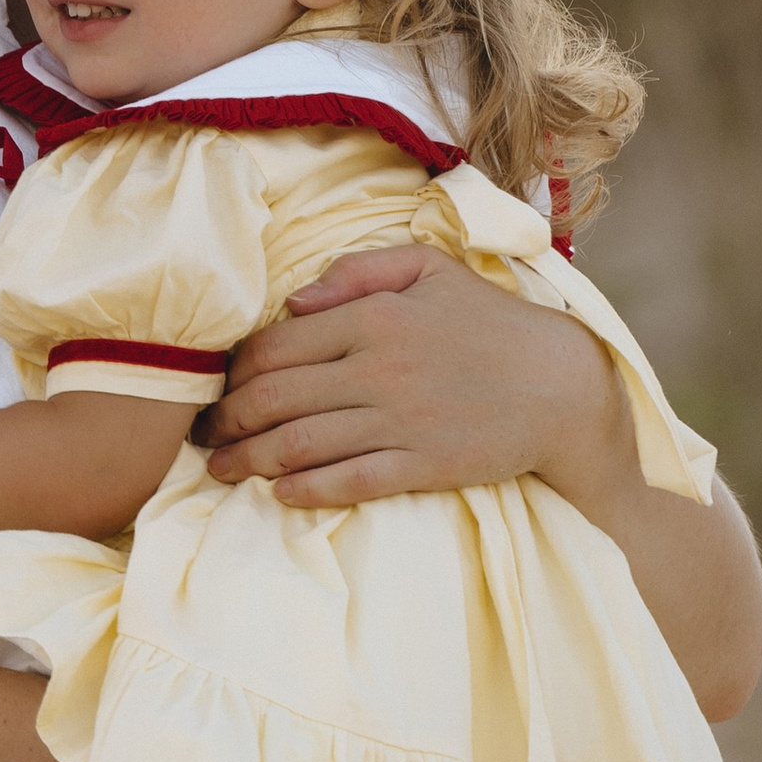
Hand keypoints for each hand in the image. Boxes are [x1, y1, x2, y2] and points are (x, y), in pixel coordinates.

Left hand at [202, 247, 620, 507]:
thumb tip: (293, 302)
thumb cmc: (489, 322)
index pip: (276, 346)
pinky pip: (352, 481)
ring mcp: (401, 421)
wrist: (561, 385)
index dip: (233, 370)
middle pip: (275, 398)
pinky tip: (280, 493)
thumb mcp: (428, 268)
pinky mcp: (425, 464)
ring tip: (219, 470)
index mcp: (373, 318)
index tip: (215, 385)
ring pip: (302, 444)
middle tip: (200, 434)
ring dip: (250, 460)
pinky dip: (308, 489)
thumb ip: (355, 273)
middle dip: (226, 419)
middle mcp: (377, 369)